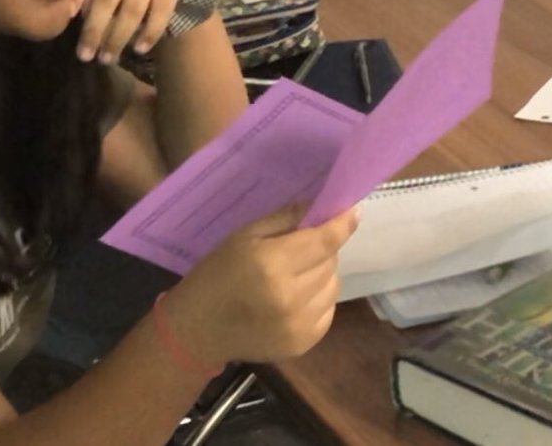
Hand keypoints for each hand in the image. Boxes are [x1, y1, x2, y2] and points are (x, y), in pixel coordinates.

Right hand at [163, 204, 358, 366]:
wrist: (197, 330)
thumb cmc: (216, 274)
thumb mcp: (243, 237)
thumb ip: (283, 220)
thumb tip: (318, 207)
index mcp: (272, 264)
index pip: (324, 241)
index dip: (342, 224)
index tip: (353, 210)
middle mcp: (291, 296)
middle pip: (330, 262)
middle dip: (323, 248)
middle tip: (304, 245)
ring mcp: (299, 325)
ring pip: (333, 286)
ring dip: (323, 273)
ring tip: (299, 272)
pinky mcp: (303, 344)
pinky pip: (328, 311)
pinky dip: (319, 298)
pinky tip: (297, 295)